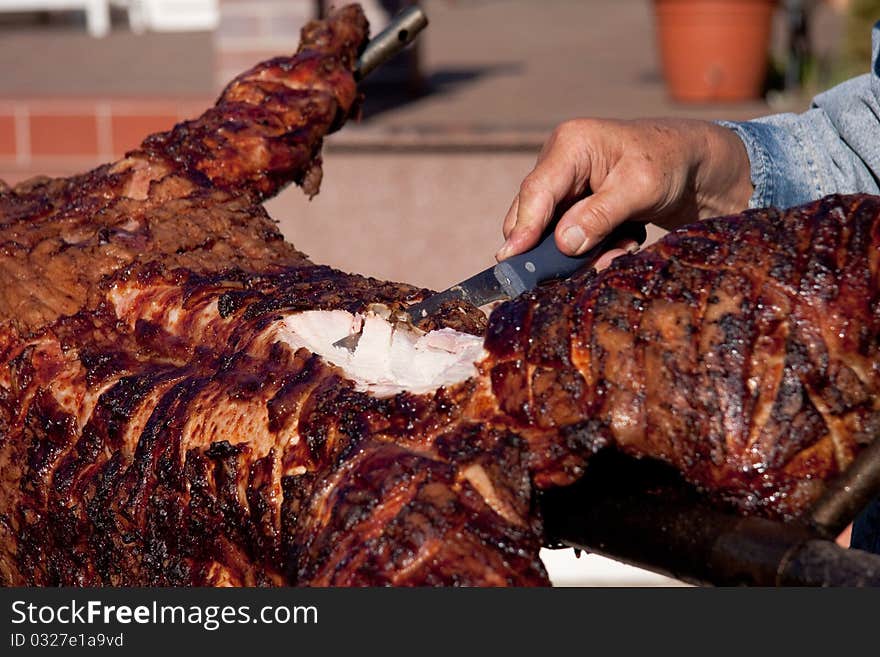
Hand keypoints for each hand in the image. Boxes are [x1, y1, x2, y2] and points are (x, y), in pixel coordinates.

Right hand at [496, 118, 753, 260]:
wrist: (692, 164)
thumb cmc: (669, 163)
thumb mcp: (641, 188)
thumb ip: (600, 215)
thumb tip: (564, 243)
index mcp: (570, 145)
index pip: (536, 192)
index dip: (523, 228)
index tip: (510, 260)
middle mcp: (558, 162)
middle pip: (532, 214)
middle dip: (555, 247)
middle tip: (578, 269)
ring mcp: (564, 185)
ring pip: (551, 231)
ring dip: (584, 250)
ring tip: (624, 243)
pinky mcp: (573, 204)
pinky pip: (568, 236)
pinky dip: (594, 247)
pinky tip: (623, 239)